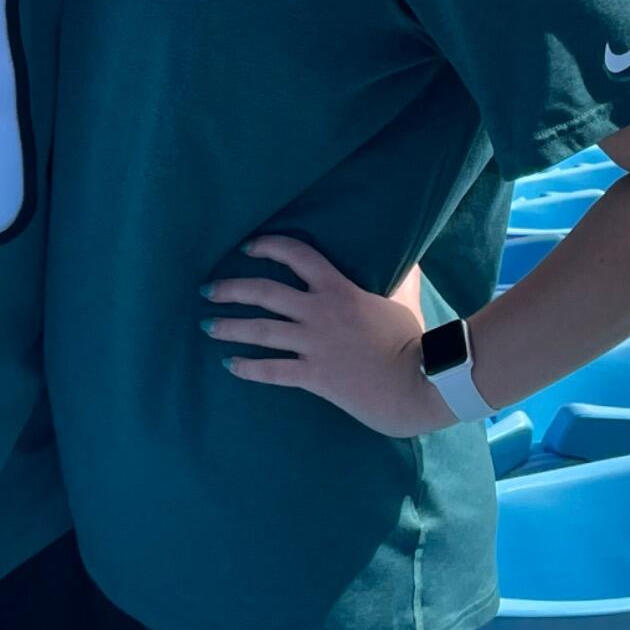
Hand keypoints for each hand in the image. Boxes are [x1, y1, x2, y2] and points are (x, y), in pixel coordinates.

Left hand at [202, 236, 455, 437]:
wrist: (422, 383)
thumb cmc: (414, 341)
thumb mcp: (404, 300)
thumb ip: (400, 279)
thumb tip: (412, 262)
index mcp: (339, 289)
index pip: (297, 255)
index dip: (269, 246)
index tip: (248, 247)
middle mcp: (320, 313)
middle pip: (264, 292)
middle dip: (231, 288)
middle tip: (207, 290)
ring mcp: (314, 345)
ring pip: (261, 331)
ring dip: (230, 326)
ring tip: (207, 326)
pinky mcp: (315, 376)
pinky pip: (273, 371)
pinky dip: (248, 367)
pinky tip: (231, 365)